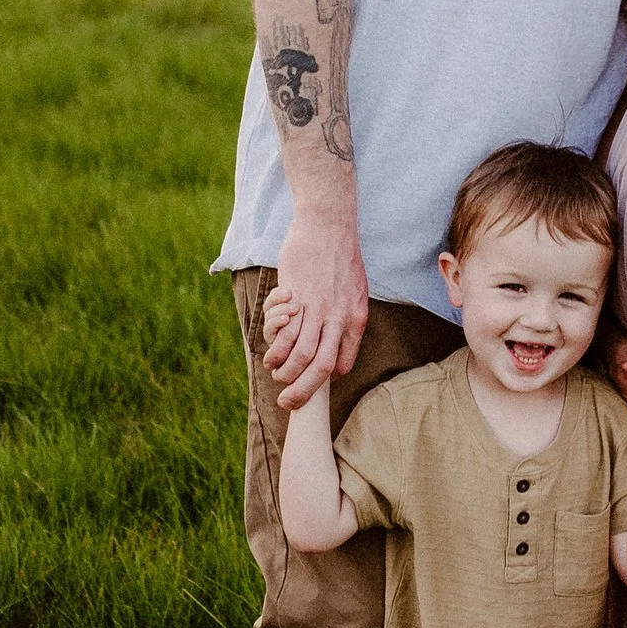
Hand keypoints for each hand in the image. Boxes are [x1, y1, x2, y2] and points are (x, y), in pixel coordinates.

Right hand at [265, 210, 368, 412]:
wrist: (328, 224)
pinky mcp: (297, 298)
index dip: (325, 379)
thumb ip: (348, 320)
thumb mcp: (356, 291)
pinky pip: (284, 332)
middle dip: (303, 391)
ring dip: (285, 372)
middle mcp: (338, 318)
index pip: (341, 362)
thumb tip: (341, 347)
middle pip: (320, 367)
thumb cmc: (340, 256)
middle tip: (289, 403)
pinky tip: (270, 356)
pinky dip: (275, 350)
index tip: (312, 386)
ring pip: (299, 354)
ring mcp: (317, 308)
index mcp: (355, 319)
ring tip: (276, 377)